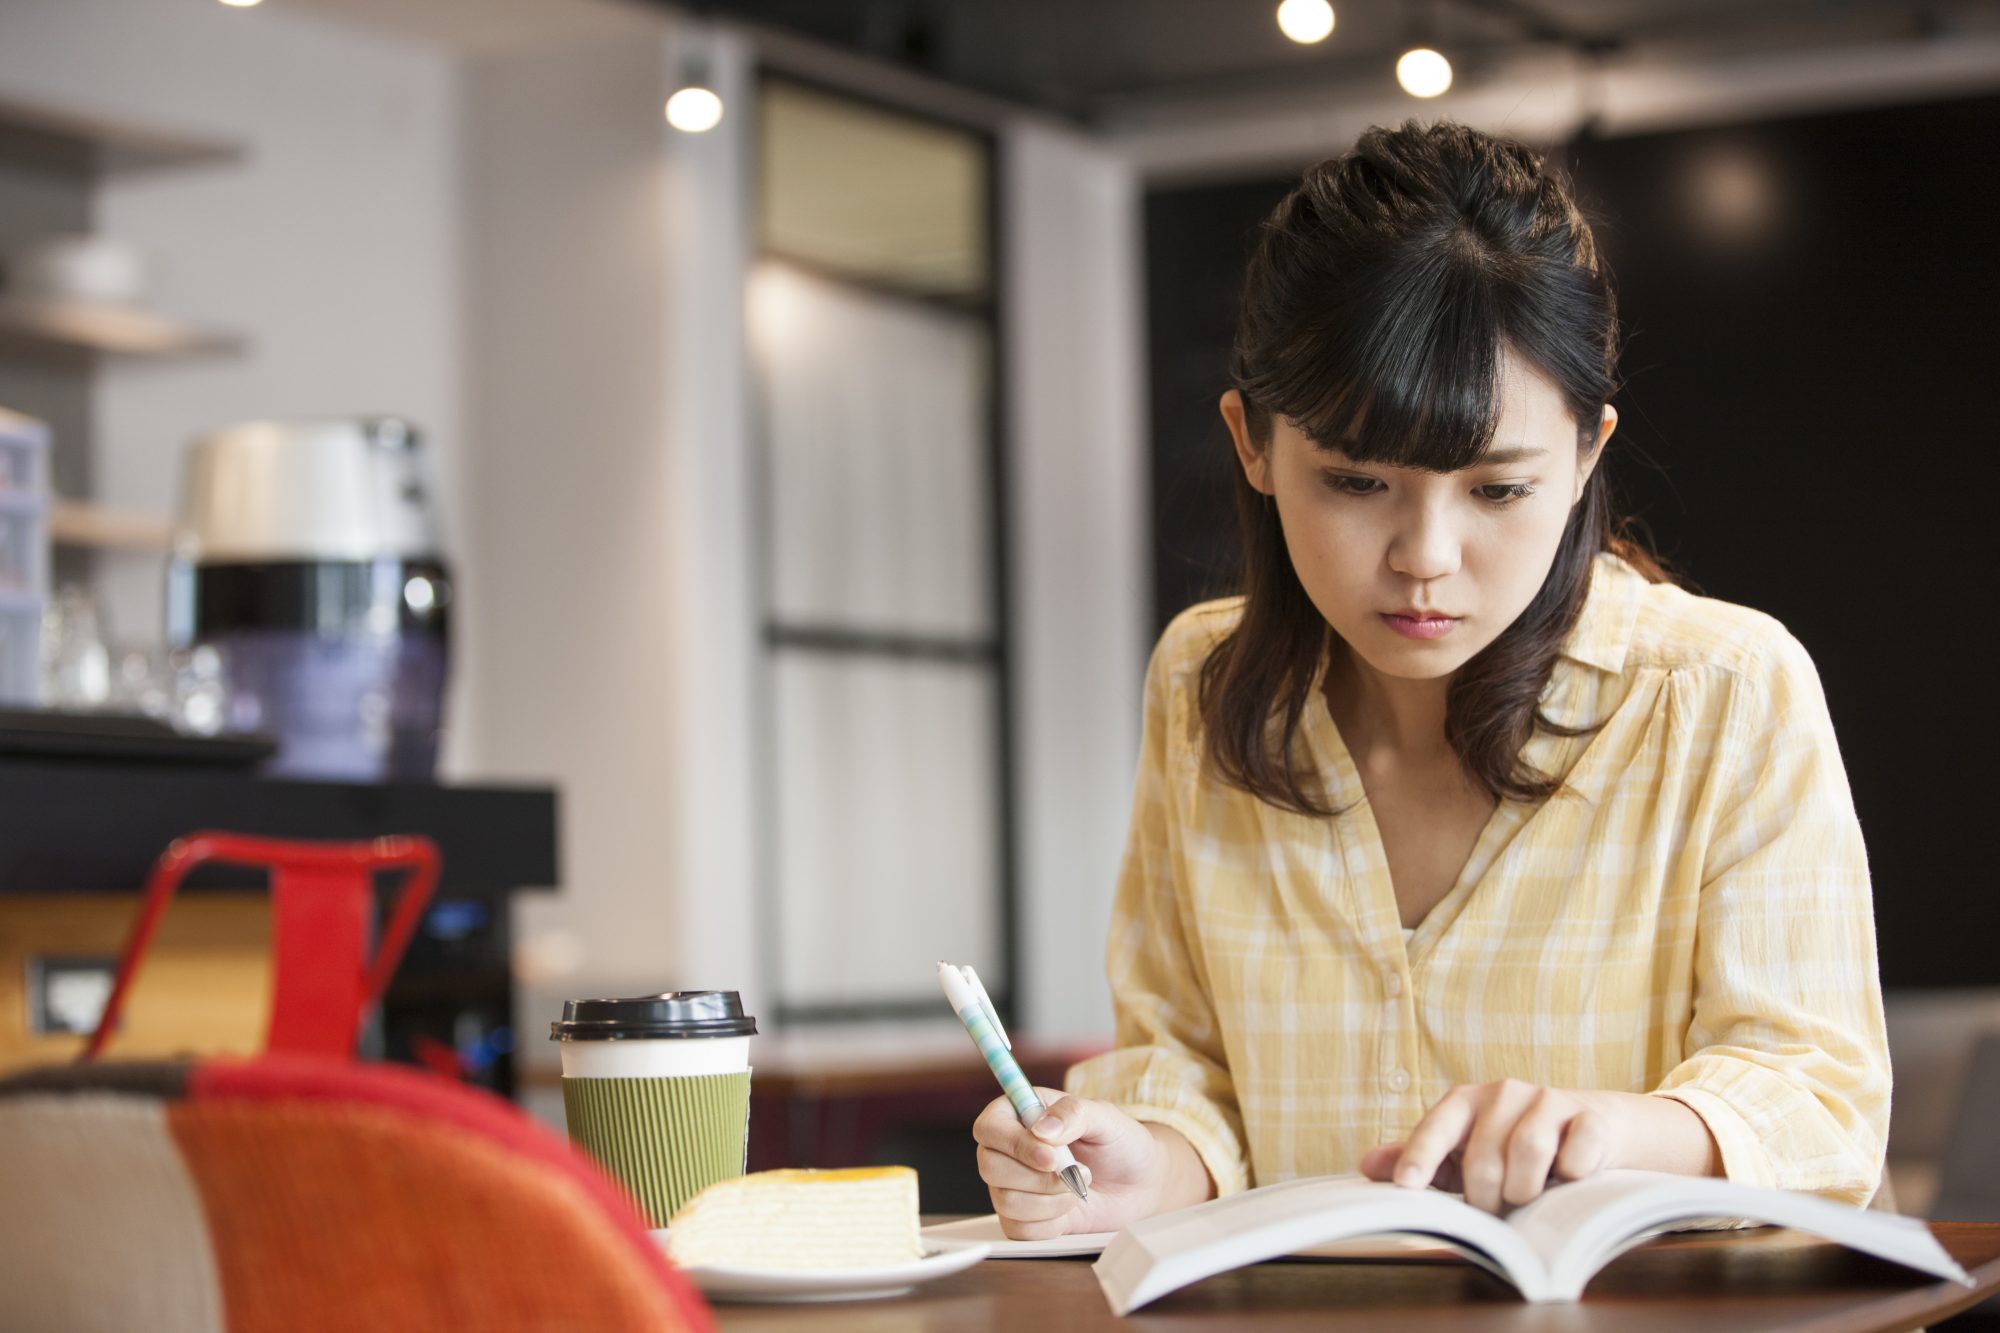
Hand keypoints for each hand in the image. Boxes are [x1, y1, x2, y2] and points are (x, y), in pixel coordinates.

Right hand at [973, 1090, 1183, 1238]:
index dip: (1014, 1144)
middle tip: (1076, 1172)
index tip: (1050, 1157)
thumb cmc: (1119, 1143)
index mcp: (1019, 1114)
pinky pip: (1019, 1229)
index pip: (990, 1127)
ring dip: (1050, 1200)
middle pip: (990, 1167)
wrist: (1138, 1184)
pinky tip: (1070, 1208)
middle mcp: (1008, 1150)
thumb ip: (1074, 1113)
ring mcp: (1011, 1185)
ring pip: (1006, 1201)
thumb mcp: (1105, 1117)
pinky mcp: (1022, 1218)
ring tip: (1079, 1187)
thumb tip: (1043, 1129)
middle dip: (1038, 1178)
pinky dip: (1051, 1223)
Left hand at [1359, 1080, 1618, 1213]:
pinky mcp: (1590, 1117)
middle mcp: (1504, 1093)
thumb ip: (1420, 1158)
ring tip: (1528, 1197)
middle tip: (1495, 1209)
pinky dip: (1570, 1175)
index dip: (1419, 1157)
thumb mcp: (1464, 1150)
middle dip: (1486, 1197)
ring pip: (1529, 1152)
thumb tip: (1366, 1166)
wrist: (1592, 1126)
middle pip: (1484, 1157)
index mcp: (1466, 1101)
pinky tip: (1568, 1177)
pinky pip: (1577, 1154)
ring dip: (1526, 1190)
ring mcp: (1549, 1100)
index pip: (1436, 1127)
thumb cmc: (1513, 1145)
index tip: (1406, 1187)